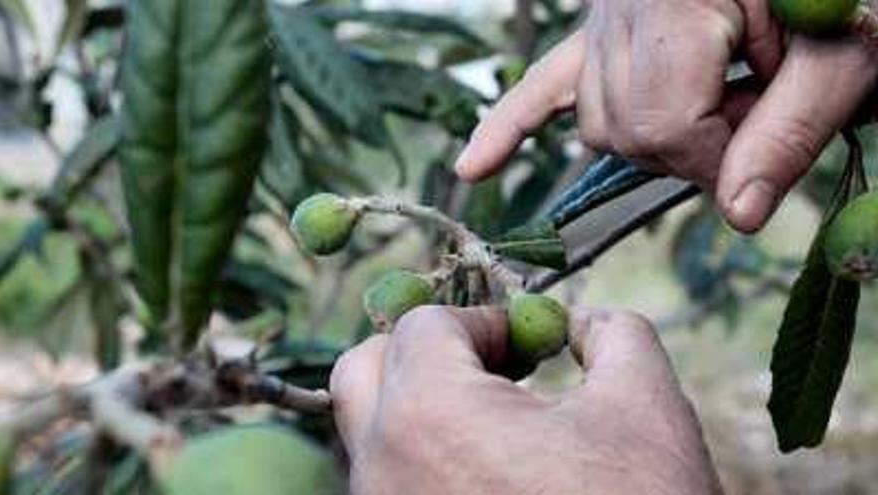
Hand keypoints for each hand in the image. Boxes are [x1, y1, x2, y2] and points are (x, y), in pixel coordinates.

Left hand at [330, 306, 721, 494]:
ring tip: (496, 421)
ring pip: (369, 430)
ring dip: (420, 403)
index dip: (483, 321)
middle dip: (425, 351)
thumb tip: (586, 321)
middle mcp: (382, 466)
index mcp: (428, 414)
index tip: (530, 345)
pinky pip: (386, 480)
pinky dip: (421, 456)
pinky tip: (488, 473)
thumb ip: (615, 335)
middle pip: (365, 369)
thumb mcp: (647, 410)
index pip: (423, 325)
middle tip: (491, 367)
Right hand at [454, 0, 877, 232]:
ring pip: (599, 123)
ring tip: (723, 99)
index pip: (664, 121)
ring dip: (657, 140)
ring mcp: (600, 18)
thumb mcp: (844, 55)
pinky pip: (540, 87)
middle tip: (756, 116)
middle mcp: (620, 2)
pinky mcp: (594, 35)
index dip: (718, 159)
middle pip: (625, 127)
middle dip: (693, 150)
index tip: (766, 152)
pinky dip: (510, 128)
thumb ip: (790, 133)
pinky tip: (473, 167)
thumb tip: (736, 217)